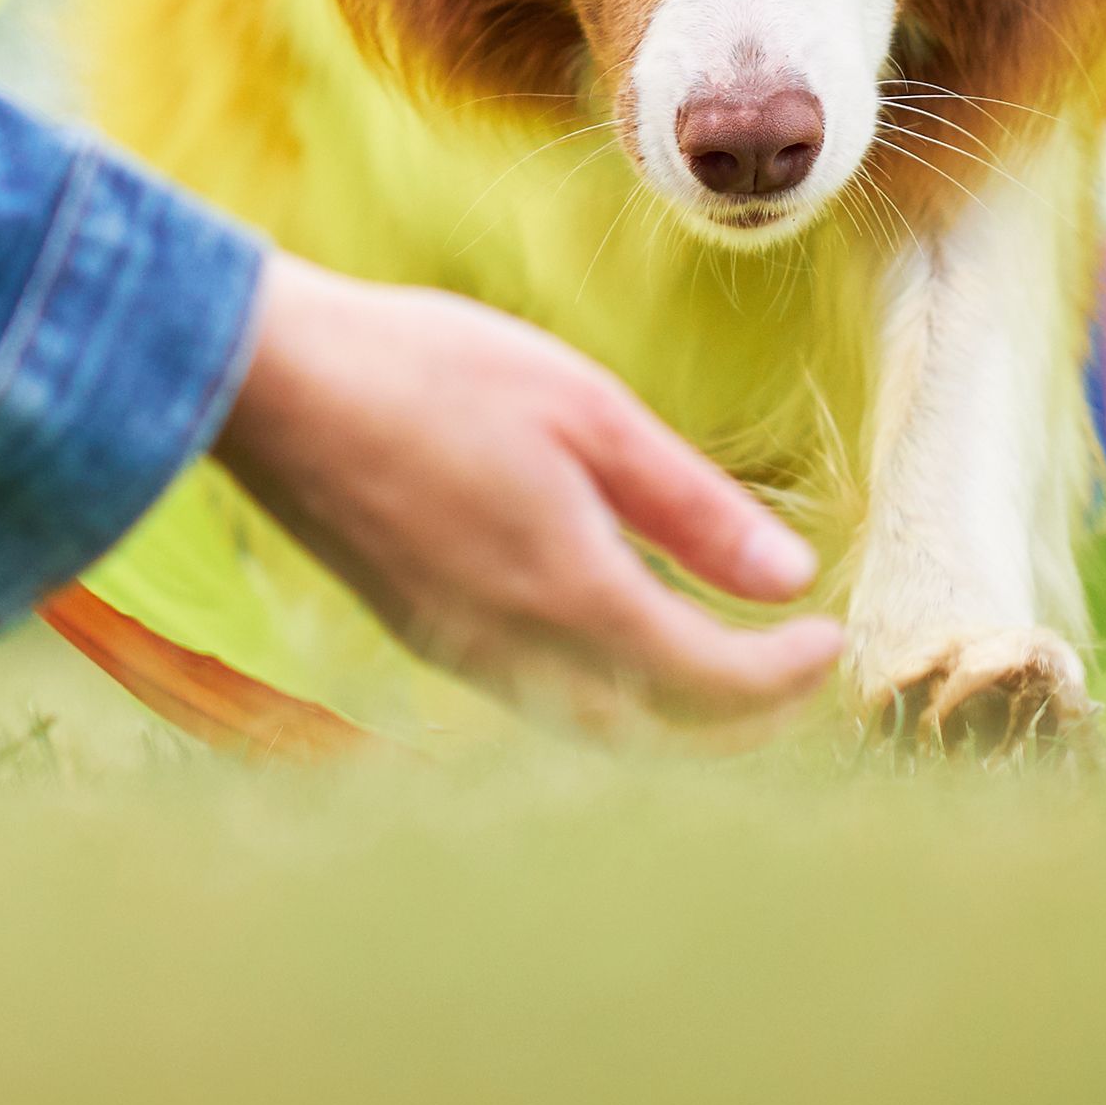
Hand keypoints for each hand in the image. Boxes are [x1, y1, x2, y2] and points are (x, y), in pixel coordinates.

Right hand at [209, 252, 848, 737]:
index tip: (833, 635)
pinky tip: (622, 637)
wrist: (272, 383)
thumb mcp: (587, 411)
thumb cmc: (431, 371)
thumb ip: (691, 506)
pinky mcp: (422, 635)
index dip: (784, 676)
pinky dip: (608, 694)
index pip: (710, 683)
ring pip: (596, 729)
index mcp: (571, 594)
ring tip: (728, 664)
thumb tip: (790, 576)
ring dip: (674, 716)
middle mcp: (516, 651)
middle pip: (658, 733)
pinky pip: (540, 701)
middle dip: (742, 720)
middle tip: (799, 672)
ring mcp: (460, 653)